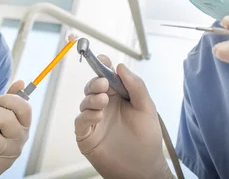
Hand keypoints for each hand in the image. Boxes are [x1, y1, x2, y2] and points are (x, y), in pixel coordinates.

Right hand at [75, 55, 173, 178]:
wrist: (144, 170)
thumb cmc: (147, 140)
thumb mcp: (147, 108)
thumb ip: (136, 86)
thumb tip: (121, 67)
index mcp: (119, 97)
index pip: (107, 77)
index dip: (103, 66)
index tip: (102, 59)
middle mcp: (106, 107)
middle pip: (92, 87)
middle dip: (95, 82)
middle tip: (102, 84)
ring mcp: (95, 121)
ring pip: (85, 102)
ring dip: (92, 98)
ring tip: (103, 101)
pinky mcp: (87, 136)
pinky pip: (80, 122)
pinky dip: (86, 116)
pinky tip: (97, 116)